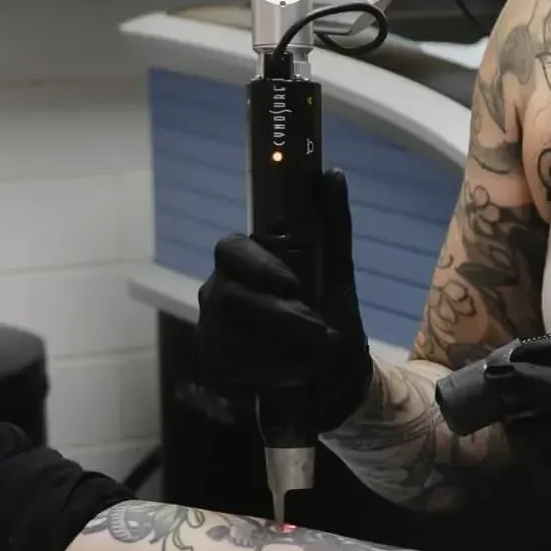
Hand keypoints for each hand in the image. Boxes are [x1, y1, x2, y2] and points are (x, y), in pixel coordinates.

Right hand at [196, 169, 371, 433]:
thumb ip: (333, 225)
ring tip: (315, 355)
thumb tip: (332, 174)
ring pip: (231, 336)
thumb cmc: (331, 317)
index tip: (294, 284)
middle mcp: (219, 293)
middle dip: (279, 316)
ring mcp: (211, 331)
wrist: (335, 376)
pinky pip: (234, 369)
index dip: (257, 265)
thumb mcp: (339, 274)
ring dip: (283, 349)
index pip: (229, 248)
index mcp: (245, 264)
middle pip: (227, 296)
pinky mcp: (214, 368)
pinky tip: (297, 374)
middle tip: (318, 330)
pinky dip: (274, 372)